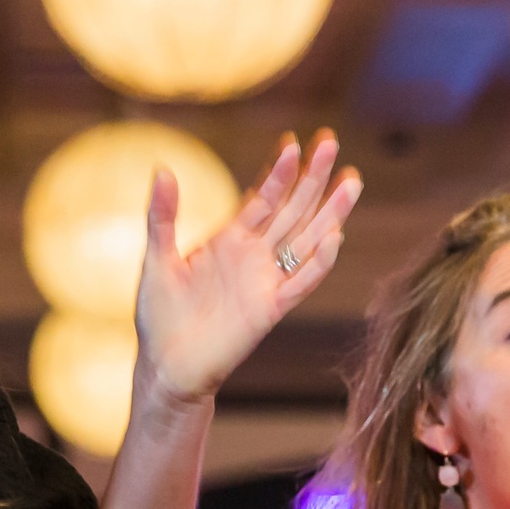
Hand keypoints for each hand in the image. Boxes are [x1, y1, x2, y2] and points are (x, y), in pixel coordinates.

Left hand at [135, 131, 362, 412]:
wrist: (166, 367)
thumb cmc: (160, 316)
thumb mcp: (157, 259)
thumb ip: (162, 217)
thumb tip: (163, 171)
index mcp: (230, 239)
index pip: (262, 197)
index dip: (278, 170)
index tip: (293, 141)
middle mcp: (255, 256)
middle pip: (293, 209)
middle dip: (312, 177)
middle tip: (331, 141)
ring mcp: (266, 281)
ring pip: (307, 240)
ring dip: (330, 211)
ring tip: (352, 181)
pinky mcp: (270, 310)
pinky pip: (300, 282)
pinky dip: (319, 261)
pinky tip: (334, 234)